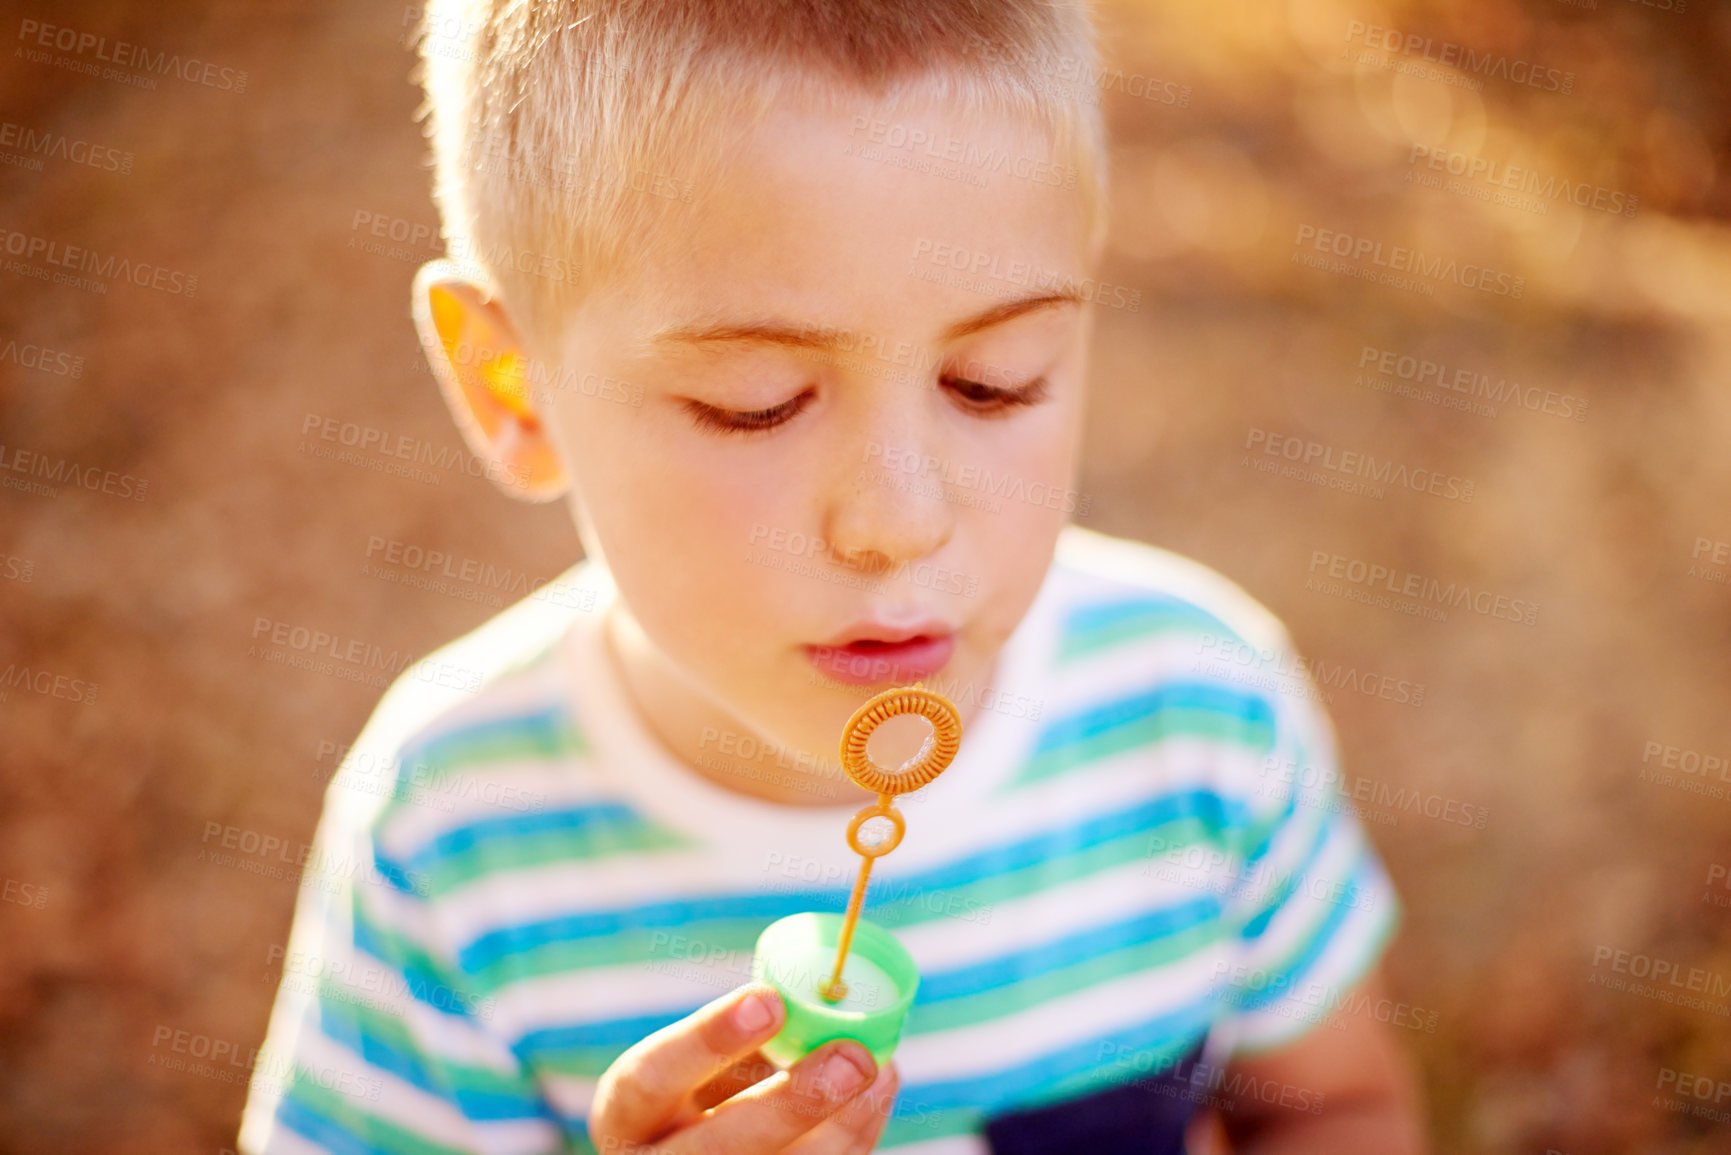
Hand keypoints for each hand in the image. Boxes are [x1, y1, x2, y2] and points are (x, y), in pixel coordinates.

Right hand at [589, 983, 900, 1153]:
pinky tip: (875, 1098)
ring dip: (842, 1126)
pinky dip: (852, 1141)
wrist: (688, 1154)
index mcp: (626, 1114)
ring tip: (878, 1070)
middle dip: (794, 1103)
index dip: (709, 1039)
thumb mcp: (695, 1067)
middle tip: (852, 1057)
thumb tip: (825, 996)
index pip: (651, 1078)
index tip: (771, 998)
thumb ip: (741, 1038)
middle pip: (722, 1146)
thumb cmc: (698, 1097)